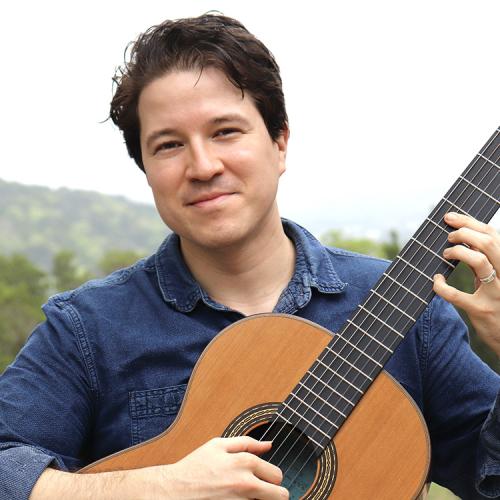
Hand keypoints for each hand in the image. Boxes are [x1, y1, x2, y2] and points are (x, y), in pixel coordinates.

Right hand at [163, 436, 287, 498]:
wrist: (174, 491)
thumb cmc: (194, 467)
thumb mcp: (218, 445)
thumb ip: (247, 442)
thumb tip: (269, 444)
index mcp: (243, 462)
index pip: (277, 475)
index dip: (272, 478)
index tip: (264, 480)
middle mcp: (245, 483)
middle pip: (280, 495)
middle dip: (274, 494)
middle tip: (262, 493)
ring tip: (248, 497)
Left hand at [433, 212, 499, 355]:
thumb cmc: (497, 304)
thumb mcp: (495, 279)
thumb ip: (483, 261)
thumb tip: (464, 239)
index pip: (493, 235)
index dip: (470, 222)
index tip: (450, 217)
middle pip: (489, 242)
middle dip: (464, 233)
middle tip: (448, 236)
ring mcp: (495, 293)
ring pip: (480, 262)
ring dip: (458, 252)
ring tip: (446, 254)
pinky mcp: (481, 310)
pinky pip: (457, 295)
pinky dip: (441, 286)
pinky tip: (436, 282)